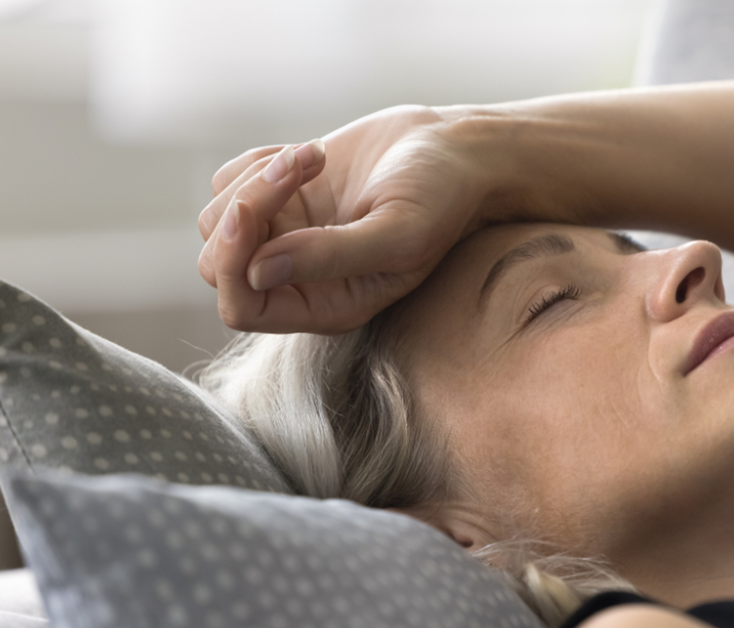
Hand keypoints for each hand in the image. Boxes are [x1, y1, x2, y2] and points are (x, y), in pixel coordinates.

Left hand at [198, 106, 490, 333]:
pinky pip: (229, 183)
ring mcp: (284, 238)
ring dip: (257, 179)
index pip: (243, 308)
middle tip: (299, 166)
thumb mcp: (400, 233)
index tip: (250, 211)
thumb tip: (258, 270)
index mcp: (327, 305)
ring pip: (219, 220)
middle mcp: (298, 280)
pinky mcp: (278, 199)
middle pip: (219, 265)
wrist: (452, 151)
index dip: (234, 265)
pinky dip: (258, 161)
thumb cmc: (440, 198)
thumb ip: (332, 257)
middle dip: (247, 209)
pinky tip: (313, 155)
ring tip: (316, 156)